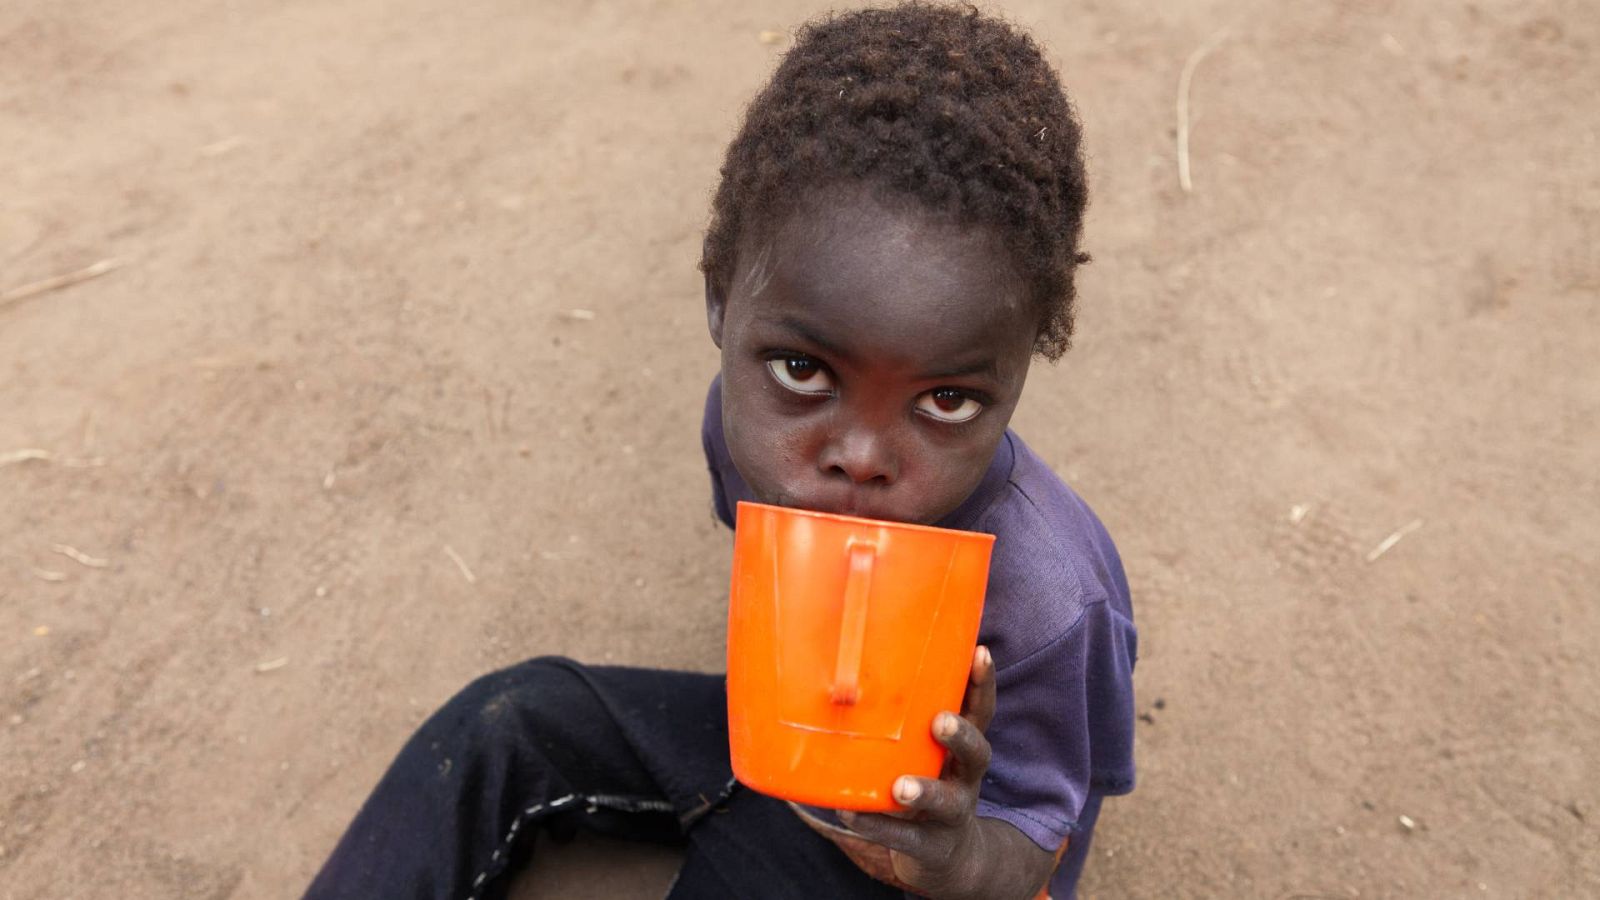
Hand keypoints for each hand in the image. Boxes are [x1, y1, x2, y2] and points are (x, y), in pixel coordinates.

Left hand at [839, 644, 1007, 898]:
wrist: (950, 859)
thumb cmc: (929, 783)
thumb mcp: (927, 752)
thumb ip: (904, 720)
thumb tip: (850, 670)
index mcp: (964, 749)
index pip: (981, 712)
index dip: (983, 683)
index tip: (980, 652)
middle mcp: (965, 779)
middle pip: (978, 754)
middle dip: (960, 736)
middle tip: (940, 721)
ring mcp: (951, 816)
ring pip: (946, 802)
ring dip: (924, 791)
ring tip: (900, 787)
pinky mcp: (930, 846)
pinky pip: (905, 838)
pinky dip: (877, 826)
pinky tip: (849, 813)